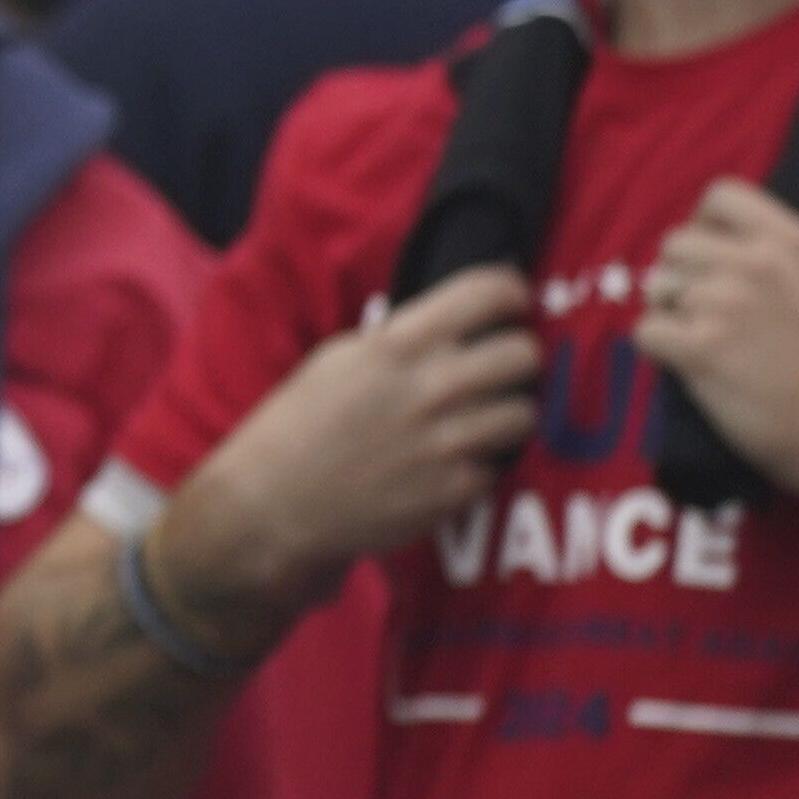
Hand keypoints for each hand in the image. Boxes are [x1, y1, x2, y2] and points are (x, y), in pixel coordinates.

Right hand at [158, 260, 536, 608]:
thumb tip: (460, 325)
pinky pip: (498, 465)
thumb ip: (401, 340)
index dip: (510, 293)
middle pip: (524, 353)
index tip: (510, 304)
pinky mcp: (455, 491)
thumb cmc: (300, 425)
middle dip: (515, 357)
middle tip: (497, 368)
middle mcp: (429, 389)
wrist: (274, 504)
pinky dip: (479, 464)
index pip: (489, 293)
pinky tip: (445, 463)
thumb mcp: (339, 360)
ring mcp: (446, 443)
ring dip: (504, 413)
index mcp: (396, 346)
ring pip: (523, 412)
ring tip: (476, 419)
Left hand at [637, 180, 798, 513]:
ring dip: (670, 313)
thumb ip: (772, 257)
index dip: (704, 225)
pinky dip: (659, 350)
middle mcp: (756, 261)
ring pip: (655, 287)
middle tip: (705, 312)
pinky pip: (644, 331)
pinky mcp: (699, 347)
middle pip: (674, 243)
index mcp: (793, 240)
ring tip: (706, 340)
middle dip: (682, 277)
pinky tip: (691, 365)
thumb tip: (711, 246)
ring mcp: (724, 302)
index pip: (720, 195)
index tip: (713, 257)